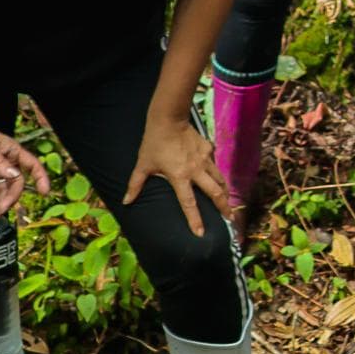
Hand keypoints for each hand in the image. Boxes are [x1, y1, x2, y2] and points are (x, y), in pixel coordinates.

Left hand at [124, 114, 228, 236]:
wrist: (169, 119)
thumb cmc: (154, 144)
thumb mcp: (143, 165)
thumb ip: (135, 184)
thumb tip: (126, 201)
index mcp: (179, 177)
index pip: (189, 203)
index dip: (194, 220)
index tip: (201, 233)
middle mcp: (196, 171)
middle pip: (215, 193)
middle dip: (223, 207)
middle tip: (228, 219)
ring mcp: (205, 159)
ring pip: (220, 179)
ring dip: (225, 192)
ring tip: (228, 202)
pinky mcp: (209, 149)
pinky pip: (214, 165)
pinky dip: (216, 174)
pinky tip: (215, 177)